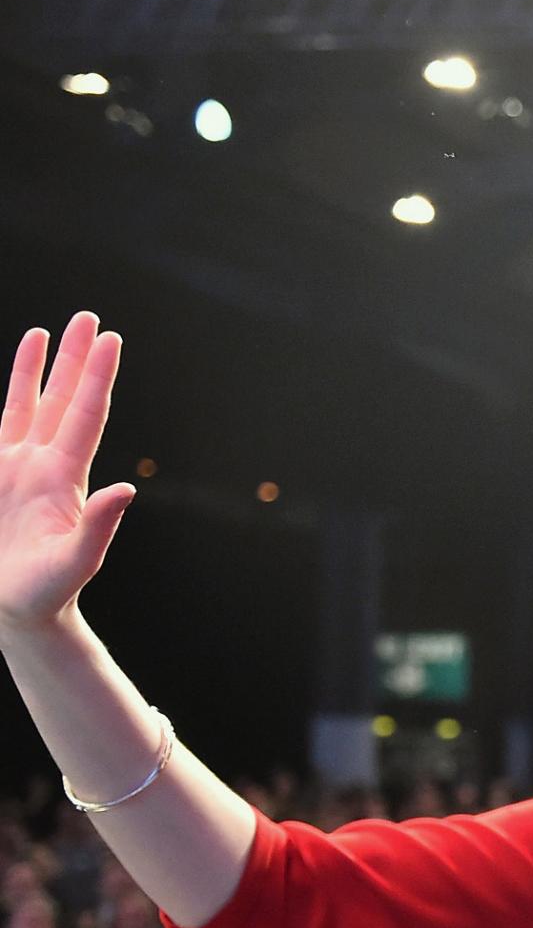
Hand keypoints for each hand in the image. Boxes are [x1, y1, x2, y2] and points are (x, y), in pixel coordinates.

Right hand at [0, 315, 132, 639]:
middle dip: (75, 359)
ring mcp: (18, 467)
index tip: (111, 340)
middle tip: (89, 317)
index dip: (97, 377)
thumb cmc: (49, 592)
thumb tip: (125, 490)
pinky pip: (2, 423)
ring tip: (47, 331)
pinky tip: (18, 373)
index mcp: (66, 478)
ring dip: (40, 370)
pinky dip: (10, 396)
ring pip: (30, 405)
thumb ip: (98, 526)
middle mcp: (45, 464)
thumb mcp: (76, 560)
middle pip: (63, 399)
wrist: (18, 610)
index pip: (85, 414)